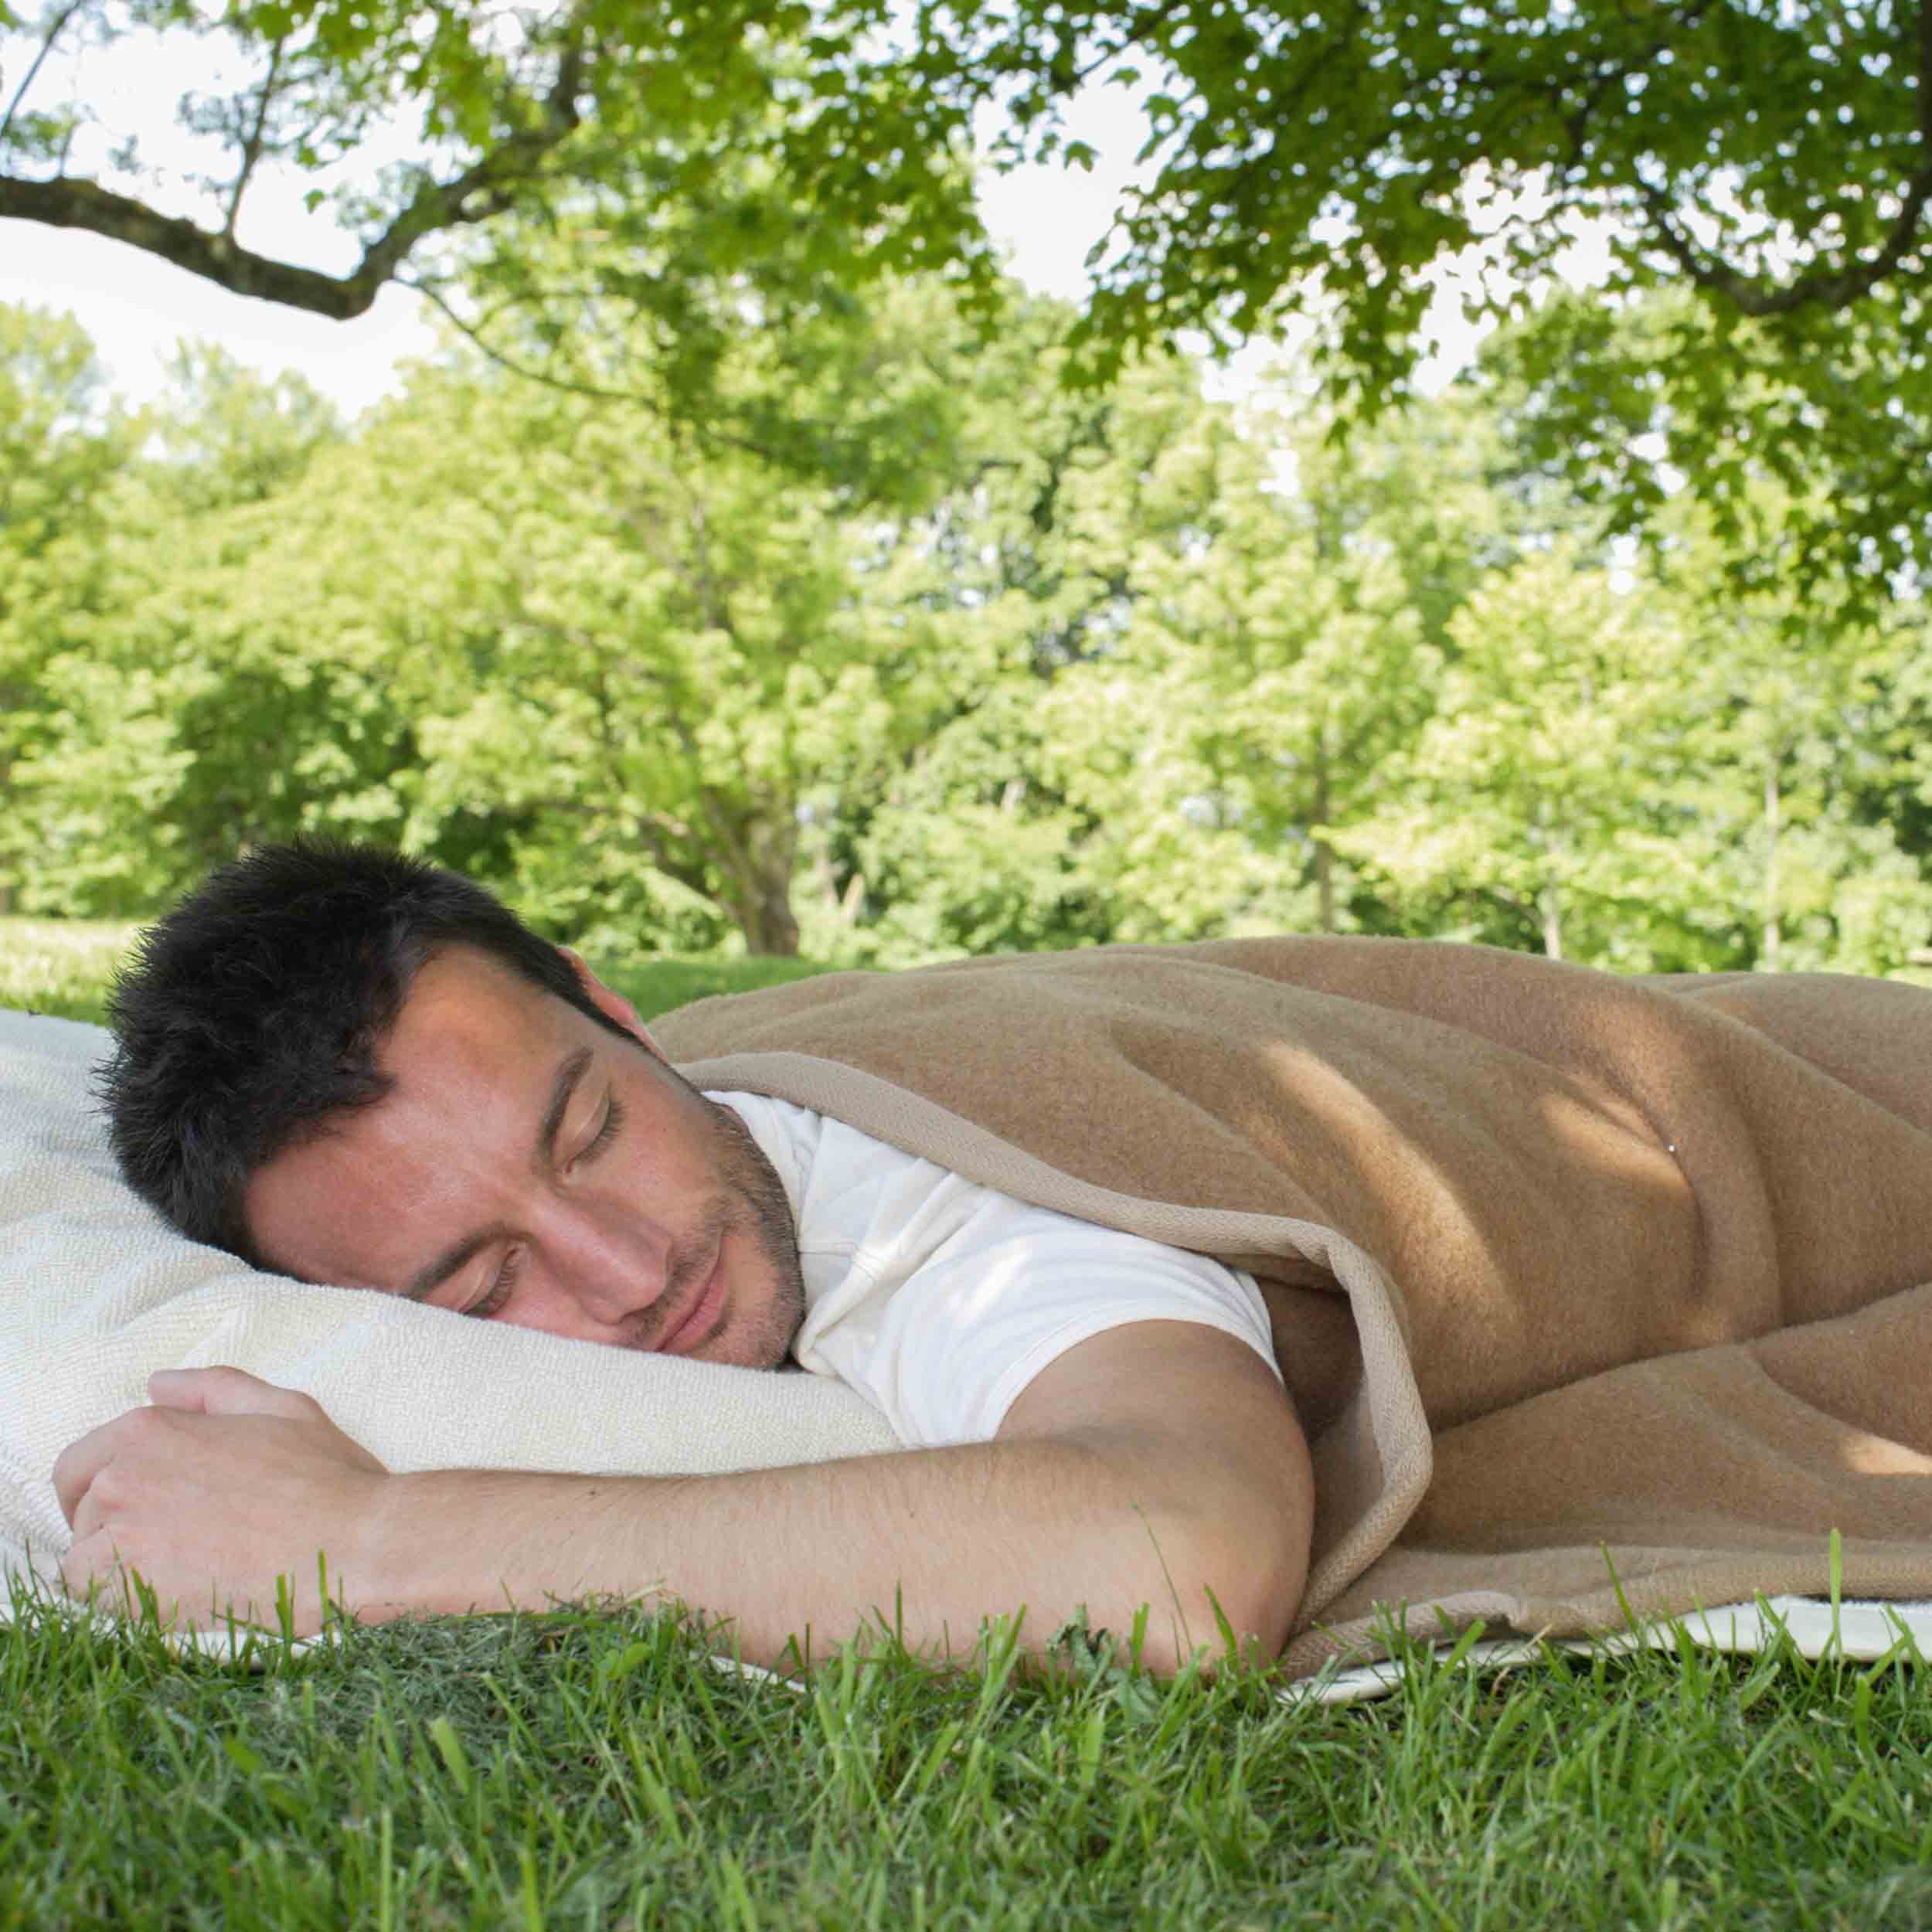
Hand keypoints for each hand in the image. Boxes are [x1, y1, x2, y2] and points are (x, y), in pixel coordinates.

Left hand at [54, 1367, 389, 1633]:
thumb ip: (214, 1388)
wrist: (351, 1546)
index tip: (139, 1503)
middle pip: (81, 1507)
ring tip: (179, 1568)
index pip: (81, 1459)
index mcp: (150, 1429)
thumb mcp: (282, 1407)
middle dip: (111, 1521)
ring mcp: (122, 1535)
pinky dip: (120, 1599)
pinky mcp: (130, 1591)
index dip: (102, 1482)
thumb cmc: (326, 1476)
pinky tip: (171, 1593)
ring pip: (85, 1556)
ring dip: (119, 1563)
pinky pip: (93, 1598)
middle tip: (164, 1539)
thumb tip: (159, 1384)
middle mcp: (123, 1476)